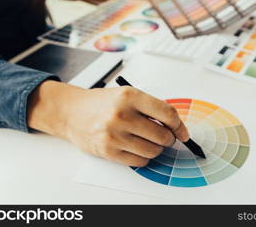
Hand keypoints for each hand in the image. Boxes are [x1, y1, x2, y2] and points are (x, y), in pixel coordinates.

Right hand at [27, 81, 189, 166]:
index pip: (167, 113)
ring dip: (156, 149)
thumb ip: (150, 107)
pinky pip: (139, 161)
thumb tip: (175, 127)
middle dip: (168, 139)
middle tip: (165, 137)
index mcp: (129, 96)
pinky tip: (137, 148)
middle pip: (162, 135)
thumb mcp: (126, 95)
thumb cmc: (102, 103)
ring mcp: (114, 134)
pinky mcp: (108, 151)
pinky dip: (144, 157)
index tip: (183, 133)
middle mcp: (121, 115)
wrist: (72, 112)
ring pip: (153, 151)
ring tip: (149, 142)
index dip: (180, 126)